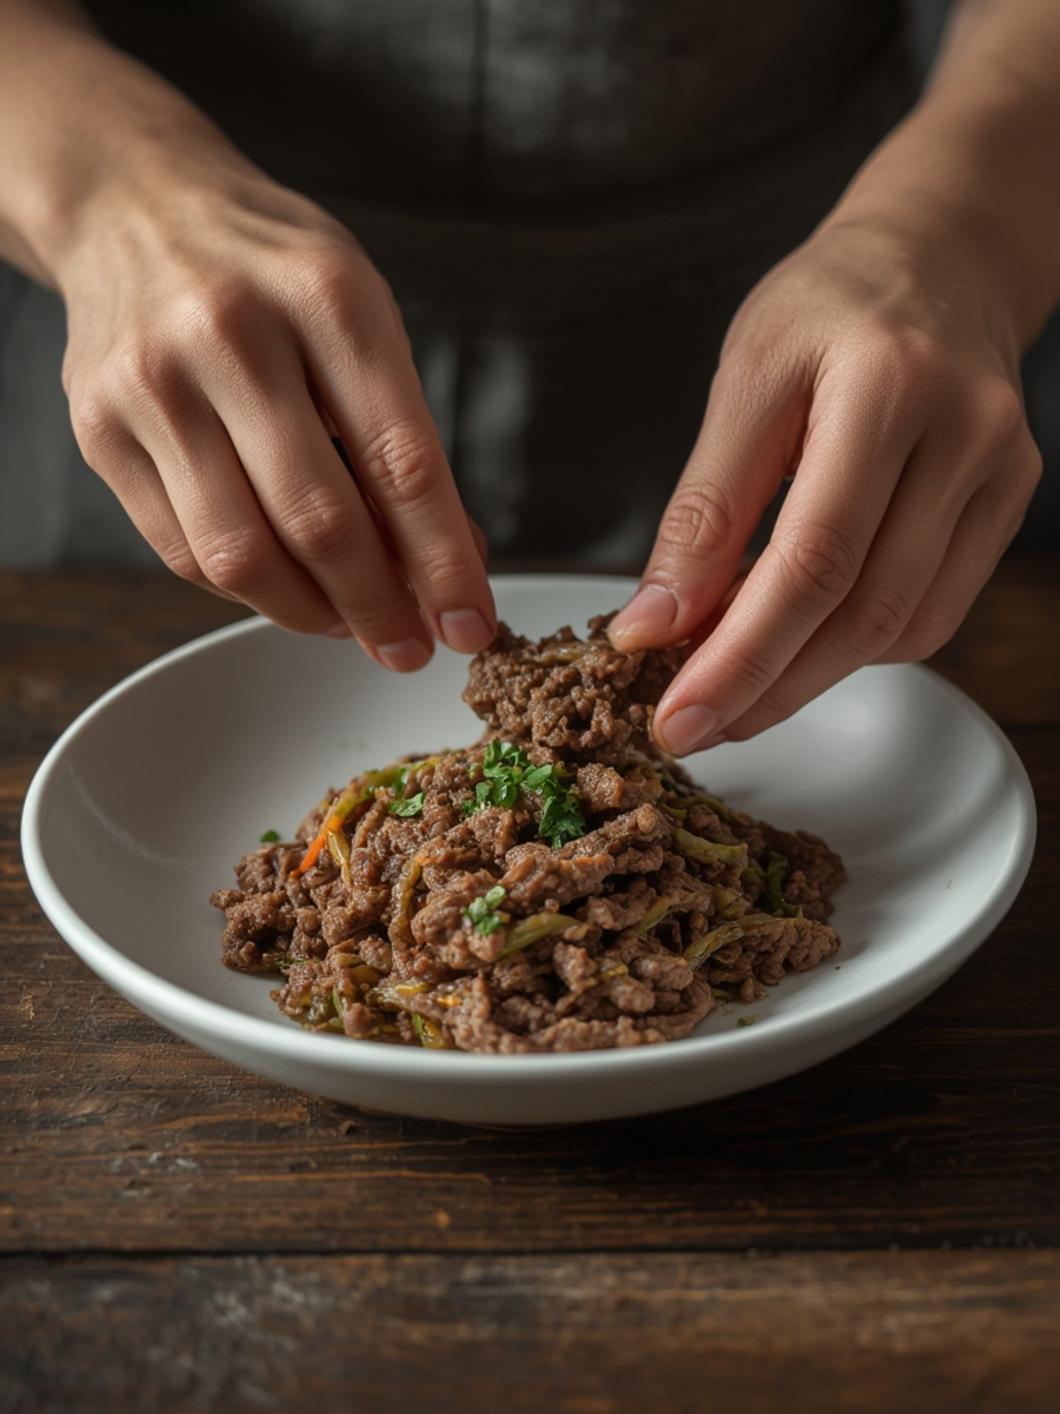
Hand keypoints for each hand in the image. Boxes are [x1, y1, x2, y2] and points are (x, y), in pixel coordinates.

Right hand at [57, 158, 494, 668]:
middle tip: (411, 646)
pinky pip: (185, 551)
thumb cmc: (273, 272)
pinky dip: (248, 590)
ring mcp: (154, 383)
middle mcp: (233, 333)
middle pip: (321, 520)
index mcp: (327, 296)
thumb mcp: (361, 318)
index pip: (403, 461)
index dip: (443, 562)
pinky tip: (287, 588)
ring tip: (350, 624)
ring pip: (243, 554)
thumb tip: (452, 561)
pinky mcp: (98, 427)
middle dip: (379, 606)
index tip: (471, 623)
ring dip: (311, 614)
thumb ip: (403, 436)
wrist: (135, 205)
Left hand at [609, 220, 1041, 752]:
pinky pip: (933, 612)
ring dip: (807, 677)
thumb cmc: (830, 306)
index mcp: (889, 385)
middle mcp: (965, 433)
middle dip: (766, 686)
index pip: (810, 560)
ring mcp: (1002, 473)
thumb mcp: (745, 379)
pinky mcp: (1008, 503)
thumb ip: (705, 507)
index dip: (738, 654)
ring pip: (901, 626)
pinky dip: (857, 646)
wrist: (939, 256)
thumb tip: (654, 625)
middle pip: (861, 609)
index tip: (674, 714)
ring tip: (731, 691)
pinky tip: (801, 643)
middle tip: (692, 728)